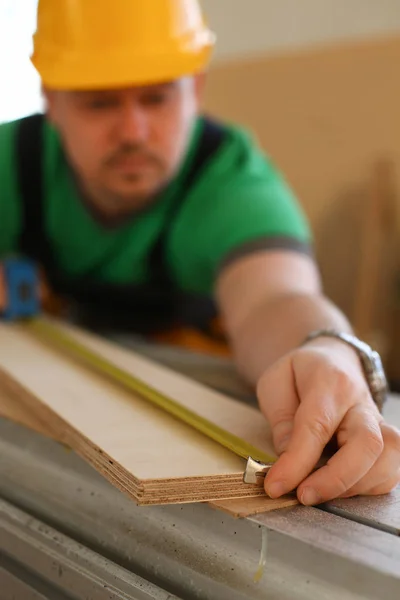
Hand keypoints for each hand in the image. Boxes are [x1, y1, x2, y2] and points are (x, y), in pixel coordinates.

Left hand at [257, 338, 399, 504]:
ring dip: (353, 486)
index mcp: (331, 382)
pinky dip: (365, 488)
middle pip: (367, 444)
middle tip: (303, 495)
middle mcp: (362, 403)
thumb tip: (288, 458)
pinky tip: (338, 488)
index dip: (297, 461)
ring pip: (386, 460)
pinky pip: (389, 471)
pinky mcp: (385, 442)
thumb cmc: (299, 374)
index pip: (318, 426)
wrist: (332, 361)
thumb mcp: (275, 384)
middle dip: (335, 479)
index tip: (275, 486)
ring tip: (318, 492)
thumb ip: (281, 420)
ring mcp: (378, 423)